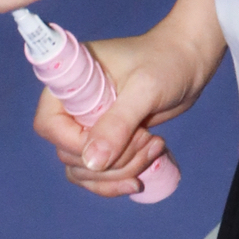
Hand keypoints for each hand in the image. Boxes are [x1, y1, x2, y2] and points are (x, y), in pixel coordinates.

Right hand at [36, 18, 212, 198]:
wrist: (189, 61)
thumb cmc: (166, 62)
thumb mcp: (144, 90)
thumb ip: (117, 124)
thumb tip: (91, 162)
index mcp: (71, 81)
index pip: (50, 125)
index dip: (76, 144)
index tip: (114, 143)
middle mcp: (73, 105)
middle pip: (70, 154)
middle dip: (111, 161)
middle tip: (148, 141)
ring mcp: (90, 124)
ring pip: (85, 169)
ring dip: (119, 172)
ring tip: (155, 149)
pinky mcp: (107, 138)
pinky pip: (99, 172)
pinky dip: (121, 177)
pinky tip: (148, 164)